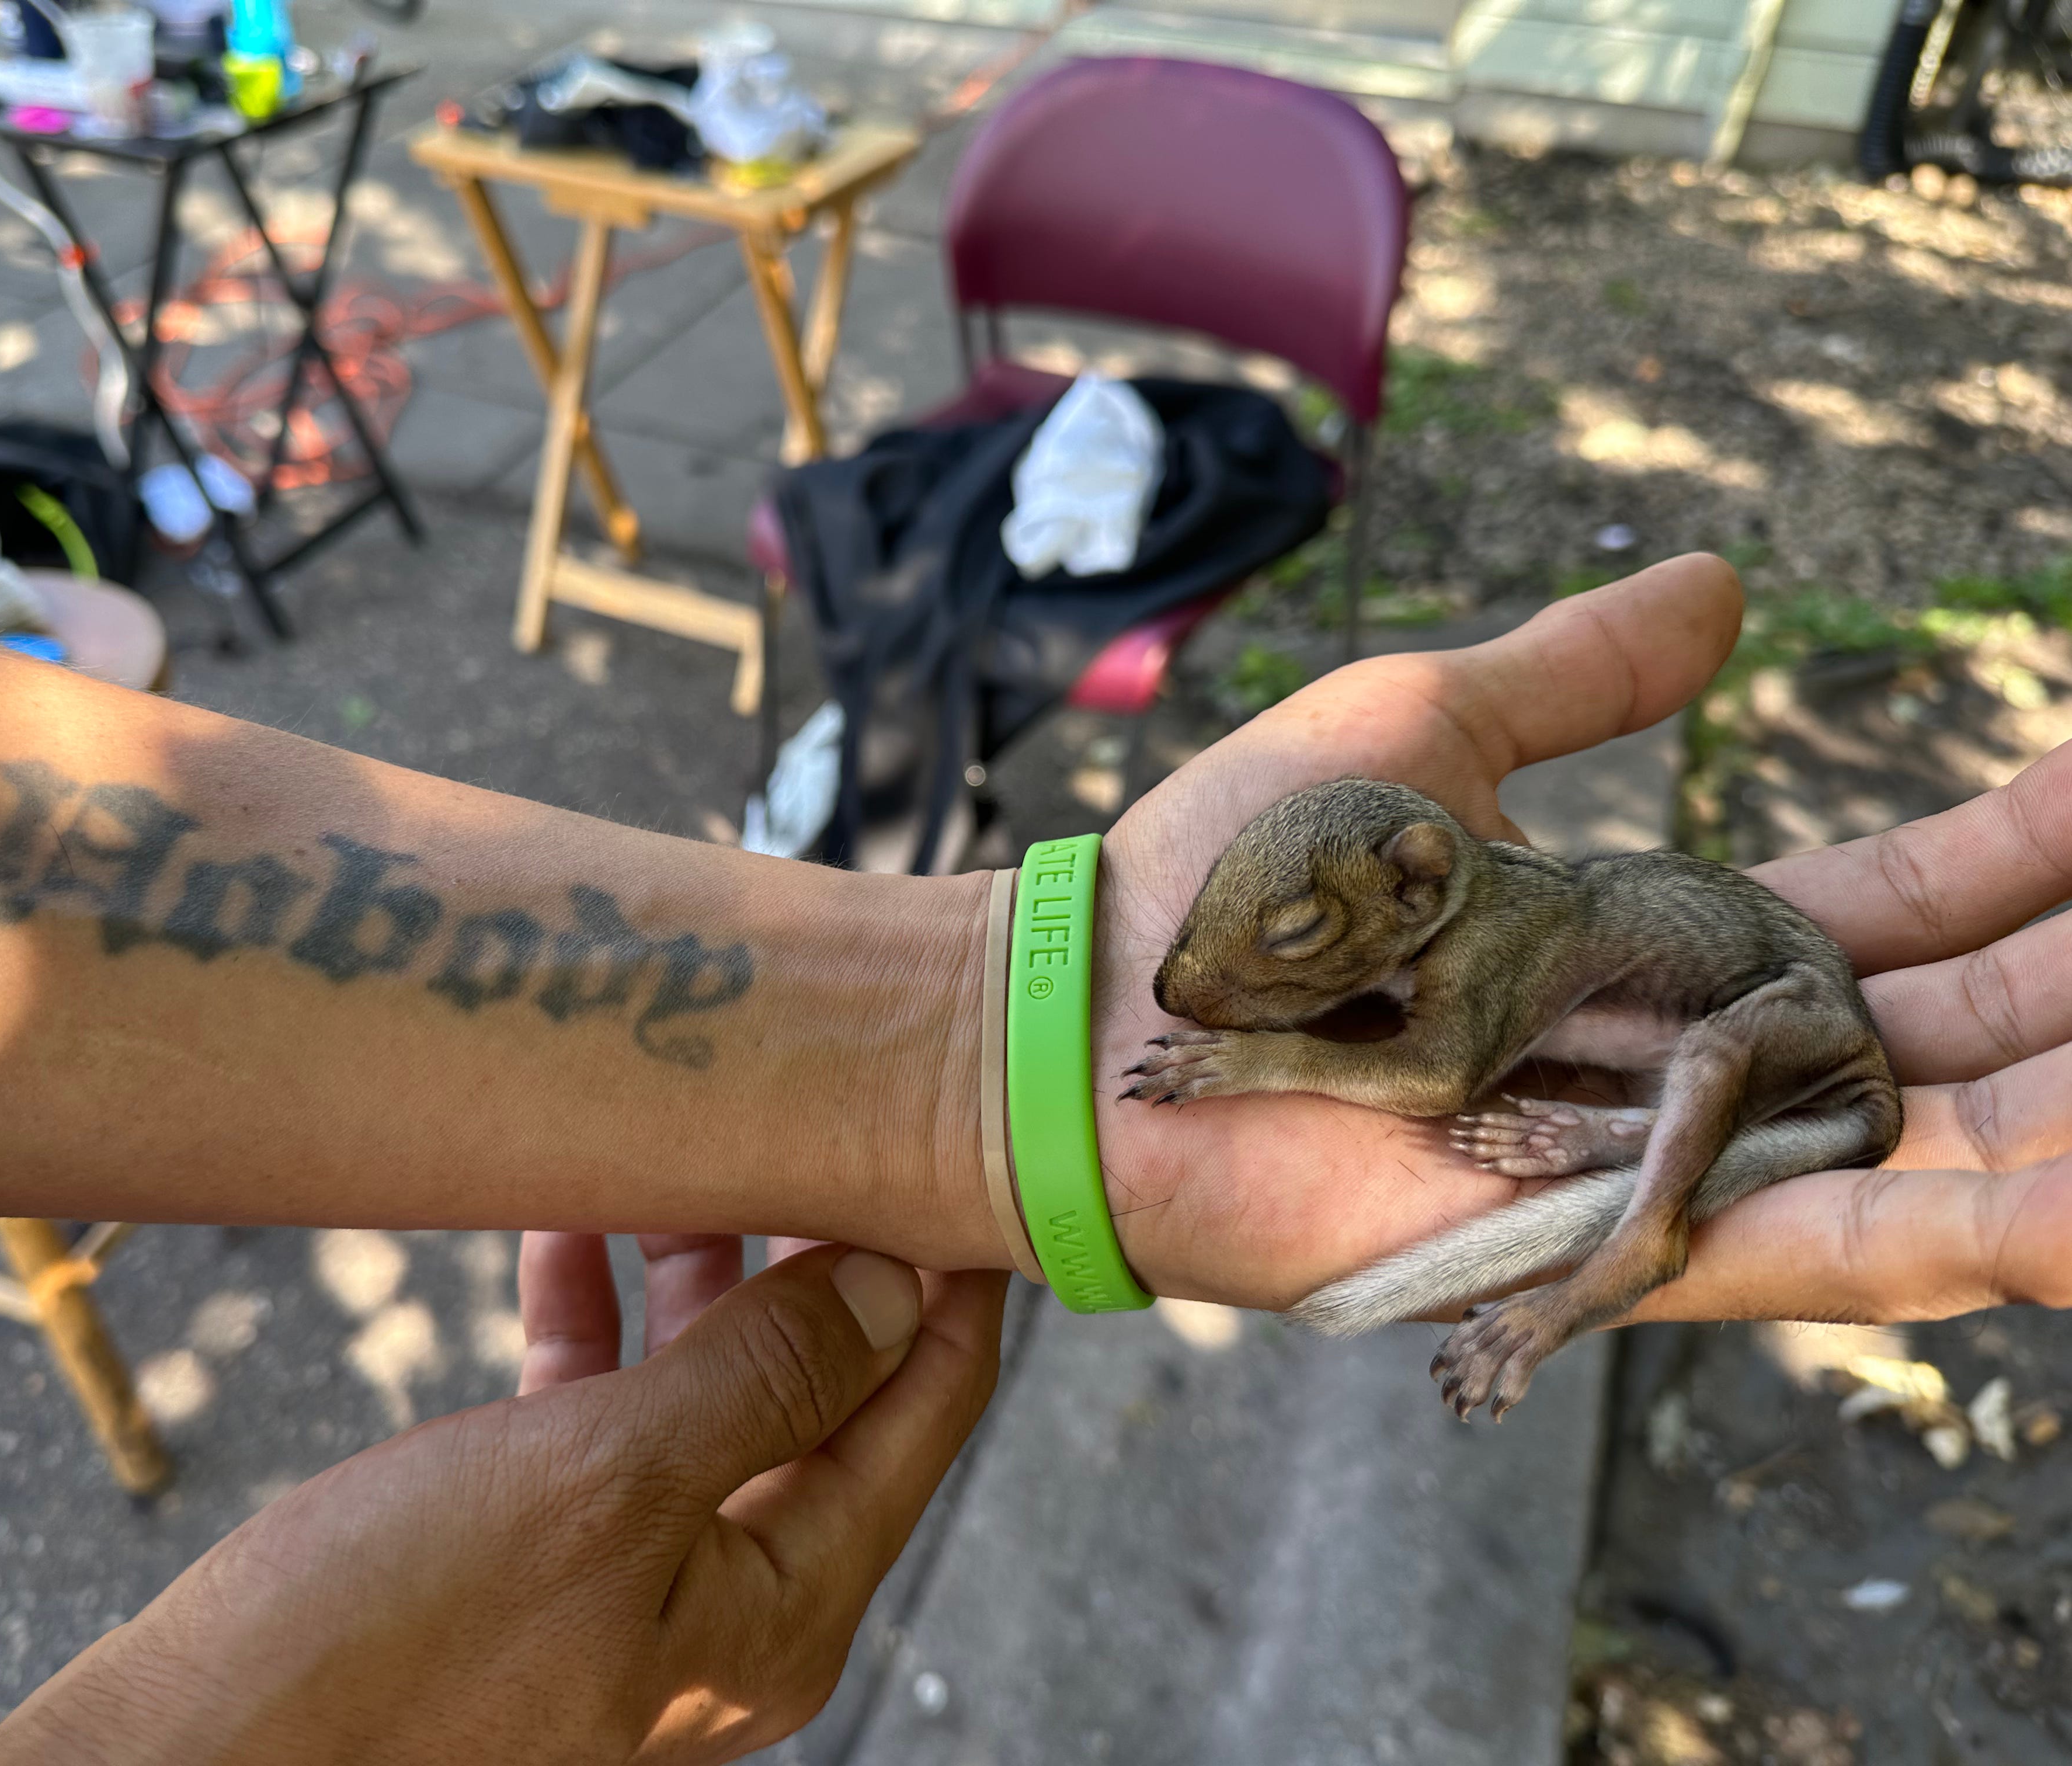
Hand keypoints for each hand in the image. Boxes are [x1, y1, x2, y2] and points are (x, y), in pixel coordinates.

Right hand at [0, 1238, 1005, 1765]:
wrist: (196, 1762)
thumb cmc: (394, 1642)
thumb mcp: (606, 1482)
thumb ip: (766, 1382)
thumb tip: (898, 1288)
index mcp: (784, 1605)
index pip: (925, 1411)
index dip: (954, 1282)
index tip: (954, 1155)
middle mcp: (729, 1601)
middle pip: (824, 1393)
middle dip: (818, 1255)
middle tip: (812, 1115)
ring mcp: (633, 1584)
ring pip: (710, 1390)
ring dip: (699, 1271)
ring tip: (687, 1147)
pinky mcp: (537, 1564)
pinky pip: (604, 1417)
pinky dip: (597, 1320)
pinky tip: (568, 1227)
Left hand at [1095, 552, 2071, 1325]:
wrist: (1107, 1017)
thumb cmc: (1242, 878)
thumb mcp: (1437, 724)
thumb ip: (1584, 670)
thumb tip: (1726, 585)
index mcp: (1667, 951)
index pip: (1899, 911)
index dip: (2023, 858)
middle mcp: (1696, 1066)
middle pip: (1960, 1029)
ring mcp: (1676, 1163)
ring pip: (1948, 1150)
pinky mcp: (1635, 1242)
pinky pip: (1852, 1245)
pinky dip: (1993, 1228)